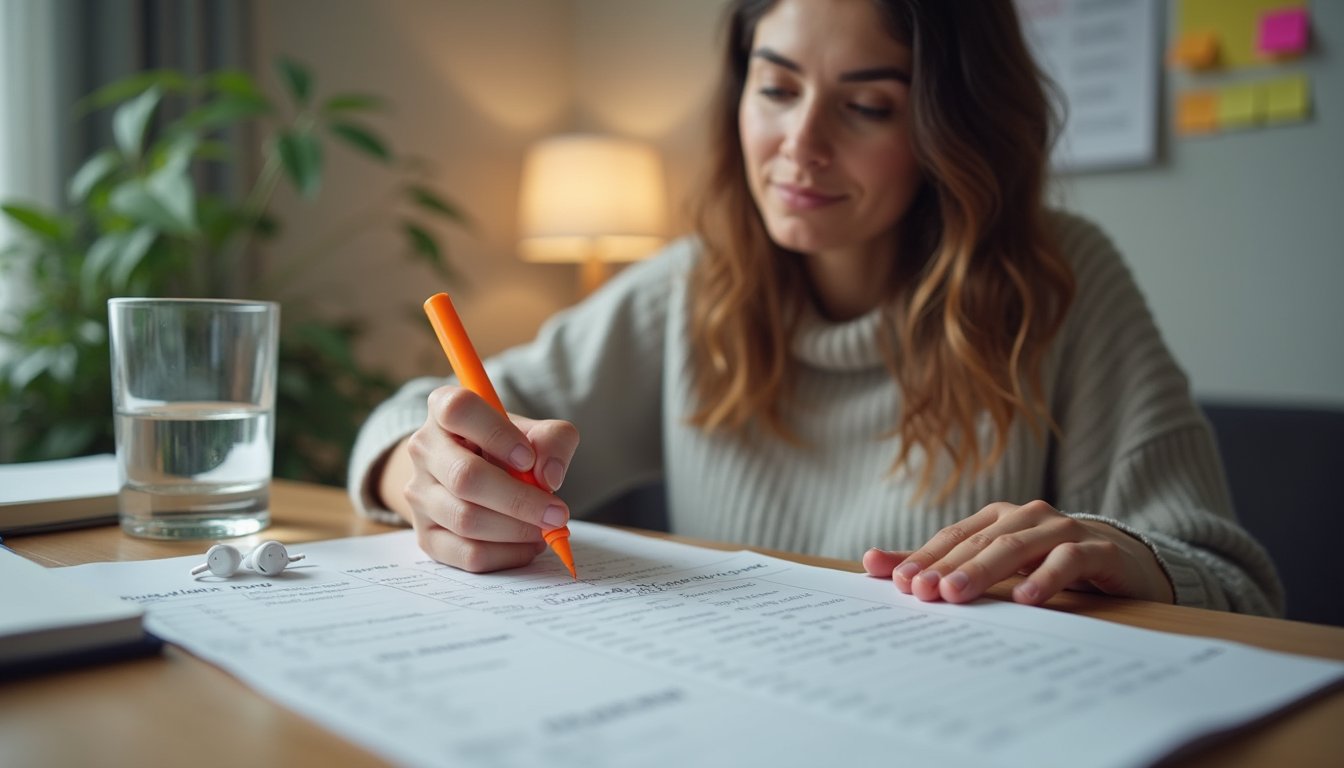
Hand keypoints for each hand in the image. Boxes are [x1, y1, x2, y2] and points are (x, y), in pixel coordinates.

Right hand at [399, 384, 579, 571]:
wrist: (473, 476)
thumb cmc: (507, 449)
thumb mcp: (535, 432)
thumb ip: (553, 441)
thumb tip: (549, 477)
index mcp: (444, 408)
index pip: (459, 410)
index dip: (496, 434)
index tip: (528, 458)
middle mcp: (423, 448)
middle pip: (465, 477)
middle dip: (519, 499)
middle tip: (557, 512)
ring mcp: (419, 494)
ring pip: (466, 519)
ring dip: (516, 529)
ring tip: (545, 528)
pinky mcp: (426, 536)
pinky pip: (466, 554)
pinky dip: (506, 555)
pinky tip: (528, 546)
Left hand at [861, 500, 1173, 605]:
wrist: (1124, 562)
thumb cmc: (1046, 565)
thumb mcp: (993, 568)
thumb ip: (936, 566)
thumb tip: (871, 564)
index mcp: (997, 518)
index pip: (953, 537)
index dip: (926, 558)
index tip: (900, 584)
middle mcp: (1027, 516)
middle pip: (979, 542)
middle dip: (947, 566)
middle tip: (922, 593)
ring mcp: (1063, 529)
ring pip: (1017, 547)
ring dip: (984, 570)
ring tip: (957, 595)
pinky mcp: (1097, 550)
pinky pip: (1068, 560)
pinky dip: (1046, 578)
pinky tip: (1026, 599)